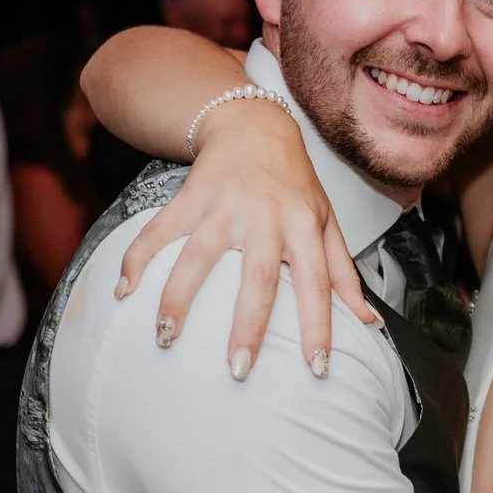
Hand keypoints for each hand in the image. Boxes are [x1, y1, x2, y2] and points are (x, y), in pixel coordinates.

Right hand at [114, 97, 374, 378]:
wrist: (254, 123)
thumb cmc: (294, 182)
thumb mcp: (326, 221)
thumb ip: (344, 272)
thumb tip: (368, 320)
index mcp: (303, 225)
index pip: (317, 283)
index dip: (319, 326)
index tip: (317, 368)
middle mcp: (264, 216)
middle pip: (256, 276)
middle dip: (247, 326)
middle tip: (238, 369)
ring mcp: (223, 205)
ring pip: (197, 256)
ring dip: (178, 298)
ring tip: (165, 337)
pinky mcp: (189, 196)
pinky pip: (159, 230)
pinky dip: (137, 258)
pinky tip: (124, 291)